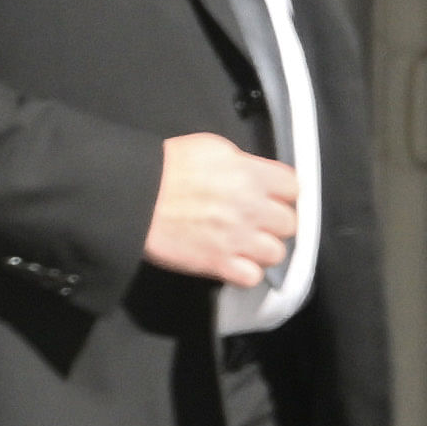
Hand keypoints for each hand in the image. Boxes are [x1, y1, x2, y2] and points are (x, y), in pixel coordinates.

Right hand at [145, 133, 304, 287]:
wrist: (133, 195)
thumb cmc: (167, 167)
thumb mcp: (211, 148)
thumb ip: (243, 163)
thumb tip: (257, 174)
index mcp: (251, 174)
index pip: (294, 187)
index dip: (284, 193)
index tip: (273, 196)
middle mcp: (250, 207)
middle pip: (289, 223)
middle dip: (275, 222)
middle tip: (257, 222)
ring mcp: (236, 238)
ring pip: (276, 253)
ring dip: (263, 250)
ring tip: (246, 245)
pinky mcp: (218, 263)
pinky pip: (252, 277)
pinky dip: (245, 273)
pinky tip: (234, 262)